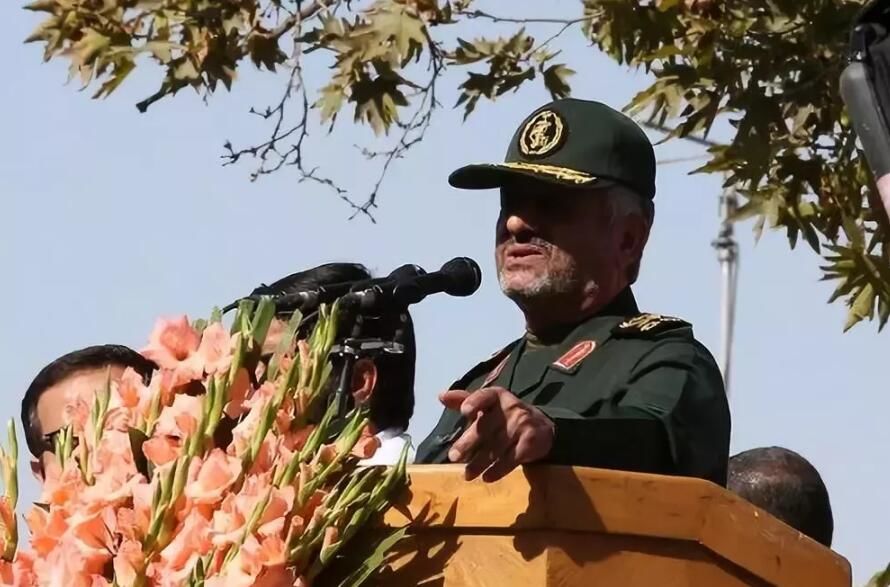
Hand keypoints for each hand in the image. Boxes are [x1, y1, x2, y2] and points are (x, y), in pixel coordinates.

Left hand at [439, 387, 554, 481]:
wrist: (541, 427)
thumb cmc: (506, 415)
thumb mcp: (487, 405)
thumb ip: (464, 400)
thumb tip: (441, 396)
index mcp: (496, 397)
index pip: (485, 396)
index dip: (475, 402)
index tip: (464, 411)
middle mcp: (510, 409)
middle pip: (485, 428)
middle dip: (468, 443)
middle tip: (453, 457)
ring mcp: (521, 426)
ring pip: (495, 448)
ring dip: (479, 463)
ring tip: (467, 475)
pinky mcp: (529, 444)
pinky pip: (510, 460)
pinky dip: (497, 471)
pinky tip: (486, 477)